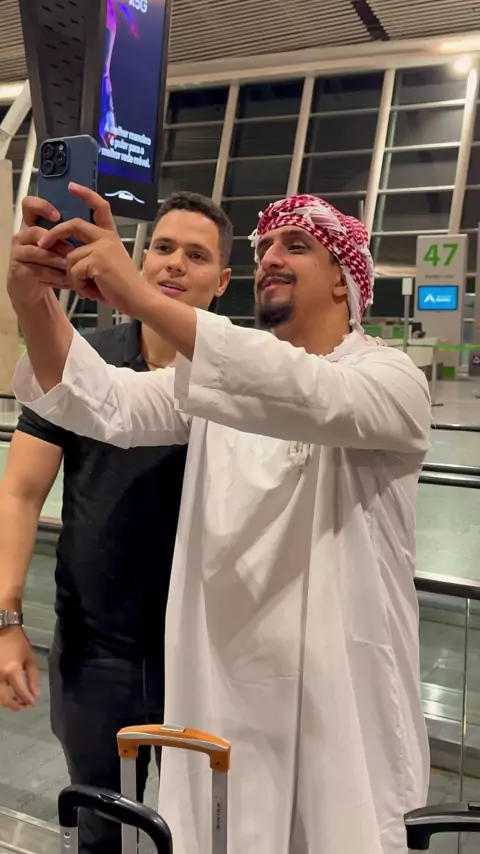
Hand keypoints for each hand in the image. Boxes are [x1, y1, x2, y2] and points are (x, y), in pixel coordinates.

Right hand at [0, 626, 37, 710]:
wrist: (1, 629)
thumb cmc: (17, 642)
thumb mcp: (29, 658)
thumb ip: (32, 677)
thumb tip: (34, 694)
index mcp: (12, 671)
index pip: (21, 693)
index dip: (28, 701)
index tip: (32, 704)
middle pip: (5, 700)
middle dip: (15, 706)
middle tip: (22, 705)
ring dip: (6, 701)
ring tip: (15, 700)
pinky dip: (0, 693)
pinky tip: (6, 692)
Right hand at [7, 197, 71, 309]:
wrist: (34, 290)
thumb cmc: (51, 264)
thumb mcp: (61, 247)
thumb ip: (70, 235)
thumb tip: (91, 228)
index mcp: (33, 224)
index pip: (30, 205)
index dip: (42, 206)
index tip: (57, 216)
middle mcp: (24, 236)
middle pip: (33, 230)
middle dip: (55, 240)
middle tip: (71, 249)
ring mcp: (19, 252)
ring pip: (37, 251)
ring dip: (56, 258)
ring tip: (71, 265)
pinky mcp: (19, 270)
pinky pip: (38, 270)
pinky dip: (56, 276)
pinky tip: (69, 280)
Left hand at [37, 184, 148, 315]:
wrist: (138, 299)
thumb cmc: (122, 288)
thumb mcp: (107, 264)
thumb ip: (90, 255)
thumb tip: (67, 254)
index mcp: (110, 236)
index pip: (100, 207)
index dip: (85, 194)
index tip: (72, 186)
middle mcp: (106, 237)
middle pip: (74, 224)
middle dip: (54, 233)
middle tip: (41, 244)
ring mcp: (102, 247)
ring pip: (70, 257)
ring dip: (74, 277)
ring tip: (89, 287)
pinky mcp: (97, 260)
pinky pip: (74, 272)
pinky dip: (79, 286)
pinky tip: (92, 292)